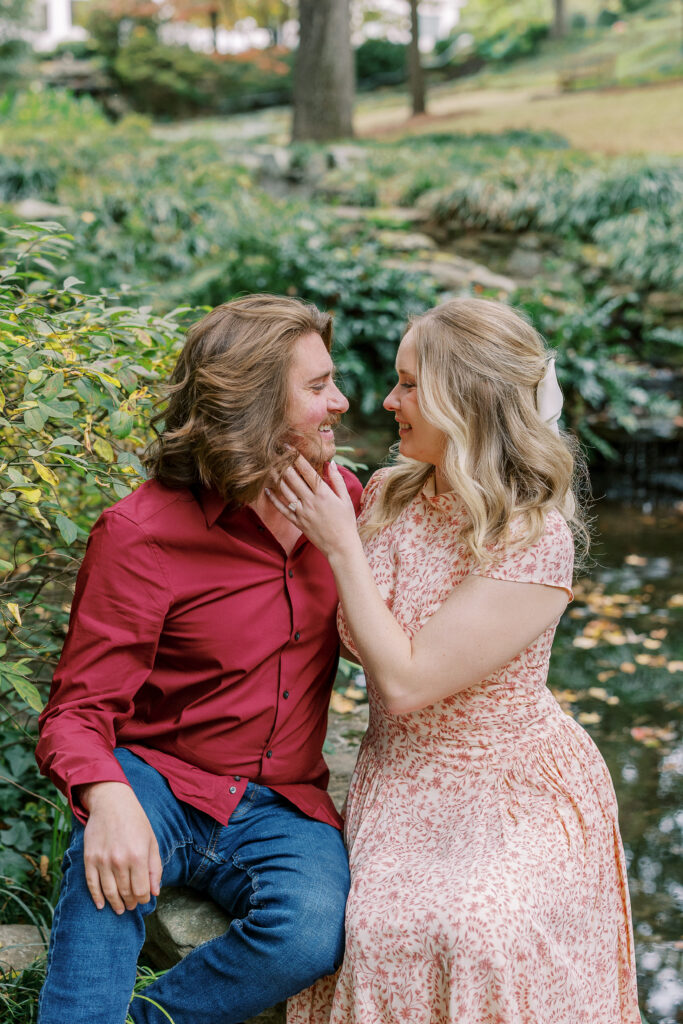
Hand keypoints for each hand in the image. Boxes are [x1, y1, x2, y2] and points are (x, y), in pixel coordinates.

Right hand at [79, 781, 161, 913]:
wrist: (111, 803)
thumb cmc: (135, 821)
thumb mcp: (151, 841)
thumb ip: (154, 868)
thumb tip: (155, 892)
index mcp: (138, 856)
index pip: (141, 890)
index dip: (143, 899)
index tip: (143, 900)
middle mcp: (120, 860)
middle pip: (125, 893)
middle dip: (130, 903)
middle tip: (131, 906)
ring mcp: (102, 860)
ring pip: (109, 892)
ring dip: (115, 904)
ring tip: (120, 908)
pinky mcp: (89, 858)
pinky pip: (92, 884)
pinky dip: (97, 897)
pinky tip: (101, 904)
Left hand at [266, 456, 358, 558]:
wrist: (340, 546)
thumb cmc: (346, 522)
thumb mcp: (345, 499)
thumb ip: (337, 481)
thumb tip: (331, 463)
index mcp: (323, 493)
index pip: (307, 470)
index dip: (296, 457)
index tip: (288, 446)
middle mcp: (310, 501)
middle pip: (292, 478)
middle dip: (283, 463)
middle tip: (274, 453)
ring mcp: (302, 512)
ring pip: (285, 491)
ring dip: (276, 477)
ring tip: (270, 466)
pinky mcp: (297, 522)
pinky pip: (282, 509)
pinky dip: (273, 499)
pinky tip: (267, 490)